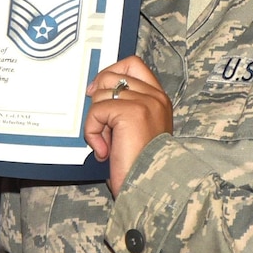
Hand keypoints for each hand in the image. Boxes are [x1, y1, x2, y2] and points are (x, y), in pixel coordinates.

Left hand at [84, 56, 171, 195]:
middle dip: (99, 100)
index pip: (133, 64)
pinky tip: (104, 151)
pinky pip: (97, 111)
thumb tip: (95, 90)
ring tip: (107, 144)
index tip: (97, 91)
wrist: (150, 188)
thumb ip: (123, 108)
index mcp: (159, 99)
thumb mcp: (134, 130)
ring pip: (101, 93)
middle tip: (100, 126)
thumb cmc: (140, 167)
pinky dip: (93, 132)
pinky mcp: (131, 112)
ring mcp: (145, 102)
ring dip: (96, 121)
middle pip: (112, 75)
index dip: (110, 72)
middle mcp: (155, 97)